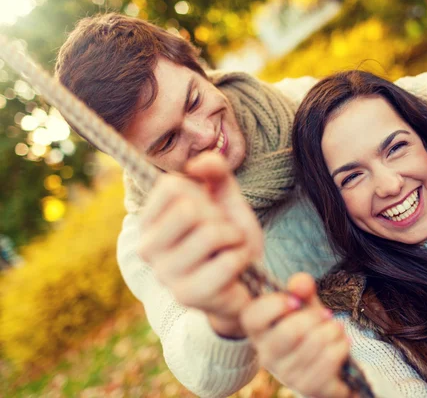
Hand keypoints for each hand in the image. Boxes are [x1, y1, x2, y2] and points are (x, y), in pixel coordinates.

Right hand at [137, 152, 263, 337]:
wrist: (246, 282)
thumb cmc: (229, 238)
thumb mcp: (225, 199)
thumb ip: (215, 172)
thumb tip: (196, 164)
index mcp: (149, 222)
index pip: (170, 186)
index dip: (201, 194)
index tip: (207, 212)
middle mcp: (147, 248)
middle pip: (188, 209)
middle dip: (219, 218)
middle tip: (223, 234)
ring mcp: (164, 274)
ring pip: (210, 234)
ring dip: (234, 239)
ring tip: (230, 250)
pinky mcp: (187, 295)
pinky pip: (227, 262)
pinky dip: (241, 259)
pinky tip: (236, 269)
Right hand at [241, 273, 352, 397]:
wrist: (325, 364)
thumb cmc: (308, 328)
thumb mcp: (304, 304)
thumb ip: (301, 288)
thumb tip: (302, 283)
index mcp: (258, 331)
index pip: (253, 317)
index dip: (276, 304)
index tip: (296, 301)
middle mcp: (266, 355)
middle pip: (290, 332)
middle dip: (315, 317)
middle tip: (326, 314)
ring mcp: (287, 375)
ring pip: (316, 343)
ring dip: (334, 330)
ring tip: (336, 329)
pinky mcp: (308, 387)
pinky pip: (330, 359)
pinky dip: (342, 346)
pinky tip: (341, 344)